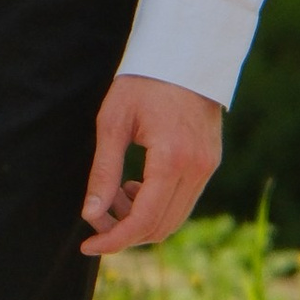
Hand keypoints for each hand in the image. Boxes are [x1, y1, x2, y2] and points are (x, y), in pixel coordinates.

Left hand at [80, 75, 222, 256]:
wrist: (183, 54)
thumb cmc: (142, 82)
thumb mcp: (112, 123)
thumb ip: (103, 172)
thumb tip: (91, 215)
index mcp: (171, 159)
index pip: (143, 221)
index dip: (114, 240)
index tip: (88, 246)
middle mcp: (197, 169)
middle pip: (161, 227)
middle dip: (125, 232)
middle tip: (97, 216)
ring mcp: (208, 167)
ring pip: (175, 218)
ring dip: (141, 219)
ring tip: (115, 195)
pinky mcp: (210, 163)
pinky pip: (184, 201)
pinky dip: (157, 206)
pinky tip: (135, 186)